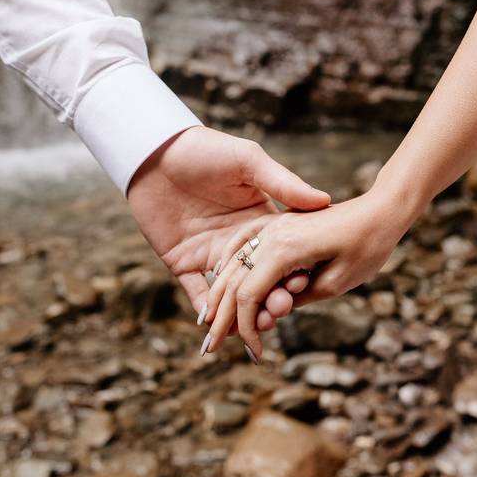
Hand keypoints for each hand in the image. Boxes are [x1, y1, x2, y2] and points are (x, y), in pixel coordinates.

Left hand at [126, 126, 329, 329]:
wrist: (153, 151)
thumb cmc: (205, 149)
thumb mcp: (247, 160)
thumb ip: (282, 183)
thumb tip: (323, 200)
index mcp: (261, 219)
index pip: (282, 253)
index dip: (292, 270)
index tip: (302, 285)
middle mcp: (239, 242)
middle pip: (260, 279)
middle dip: (270, 298)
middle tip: (279, 312)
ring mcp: (211, 254)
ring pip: (232, 292)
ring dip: (242, 313)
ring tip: (253, 327)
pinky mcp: (183, 262)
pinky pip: (196, 292)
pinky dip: (205, 310)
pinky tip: (215, 326)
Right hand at [200, 189, 412, 359]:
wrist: (383, 208)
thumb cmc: (368, 245)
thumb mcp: (337, 282)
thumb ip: (299, 298)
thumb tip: (270, 312)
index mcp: (286, 249)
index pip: (249, 295)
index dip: (245, 327)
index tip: (253, 353)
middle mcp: (273, 234)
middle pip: (234, 280)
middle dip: (221, 316)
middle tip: (210, 348)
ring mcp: (275, 225)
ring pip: (234, 262)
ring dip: (219, 292)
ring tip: (209, 320)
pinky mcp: (280, 222)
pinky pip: (243, 241)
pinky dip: (229, 262)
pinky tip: (219, 276)